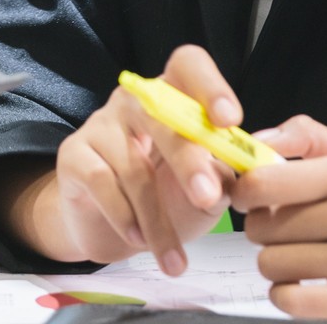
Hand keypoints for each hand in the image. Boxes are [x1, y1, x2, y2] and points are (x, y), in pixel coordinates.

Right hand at [26, 45, 241, 271]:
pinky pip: (103, 184)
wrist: (109, 228)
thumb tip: (252, 170)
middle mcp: (134, 101)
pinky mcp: (73, 153)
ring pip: (135, 168)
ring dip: (159, 221)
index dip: (209, 87)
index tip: (229, 122)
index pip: (188, 66)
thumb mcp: (207, 188)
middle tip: (206, 199)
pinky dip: (125, 218)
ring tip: (175, 260)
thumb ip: (226, 174)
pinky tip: (138, 240)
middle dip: (188, 161)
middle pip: (162, 115)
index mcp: (173, 96)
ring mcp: (100, 124)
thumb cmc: (166, 198)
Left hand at [235, 115, 326, 323]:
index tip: (248, 199)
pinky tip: (305, 287)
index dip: (244, 192)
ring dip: (276, 266)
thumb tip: (257, 139)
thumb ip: (307, 138)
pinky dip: (287, 296)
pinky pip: (290, 300)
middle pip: (262, 227)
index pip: (263, 182)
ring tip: (303, 260)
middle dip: (264, 232)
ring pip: (271, 264)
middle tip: (288, 234)